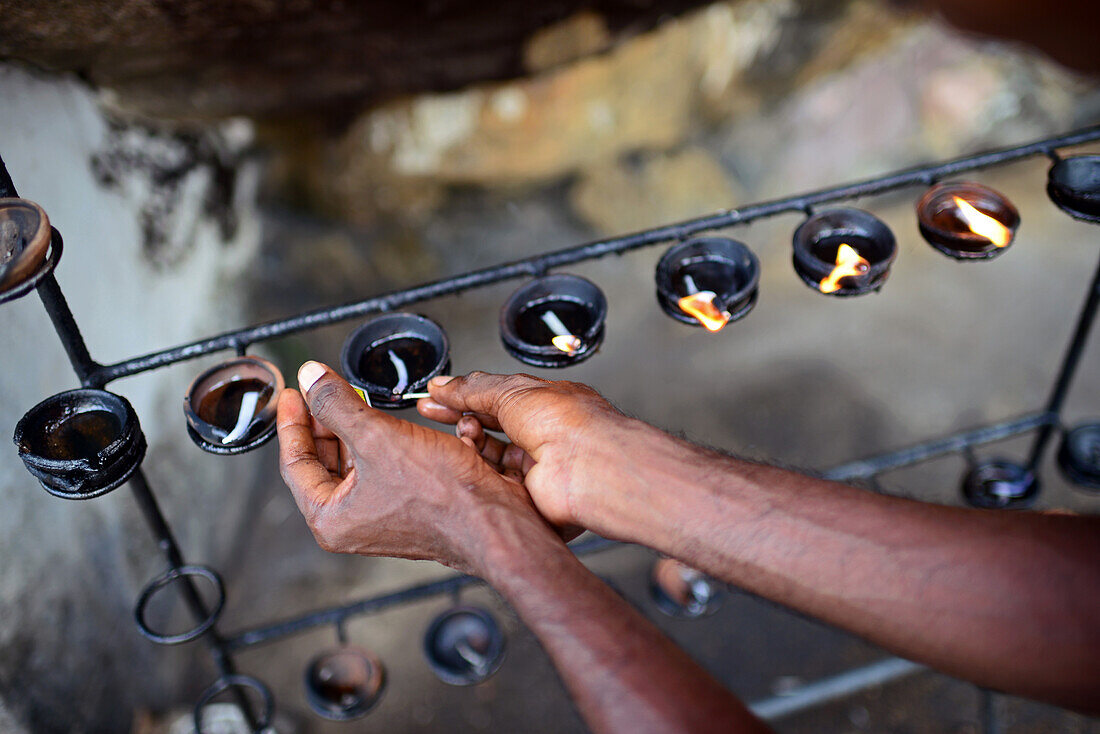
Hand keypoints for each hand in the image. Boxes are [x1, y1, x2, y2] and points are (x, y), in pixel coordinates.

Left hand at [276, 361, 554, 575]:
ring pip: (358, 464)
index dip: (293, 421)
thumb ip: (337, 404)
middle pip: (325, 462)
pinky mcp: (411, 508)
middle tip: (323, 391)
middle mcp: (354, 524)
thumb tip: (311, 380)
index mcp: (331, 518)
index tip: (294, 394)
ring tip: (358, 398)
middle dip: (326, 422)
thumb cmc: (443, 497)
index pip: (295, 462)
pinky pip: (388, 468)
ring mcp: (384, 518)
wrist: (496, 520)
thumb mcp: (378, 436)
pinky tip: (395, 421)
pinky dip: (387, 442)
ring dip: (359, 429)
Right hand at [417, 372, 666, 536]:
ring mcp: (536, 468)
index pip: (497, 399)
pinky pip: (494, 485)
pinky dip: (479, 472)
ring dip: (470, 444)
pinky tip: (470, 461)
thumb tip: (444, 384)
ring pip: (488, 458)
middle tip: (429, 412)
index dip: (464, 397)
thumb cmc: (569, 424)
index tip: (433, 397)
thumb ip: (474, 389)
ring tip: (462, 435)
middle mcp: (542, 436)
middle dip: (459, 419)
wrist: (587, 467)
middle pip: (490, 428)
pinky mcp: (529, 499)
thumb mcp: (512, 391)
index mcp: (545, 405)